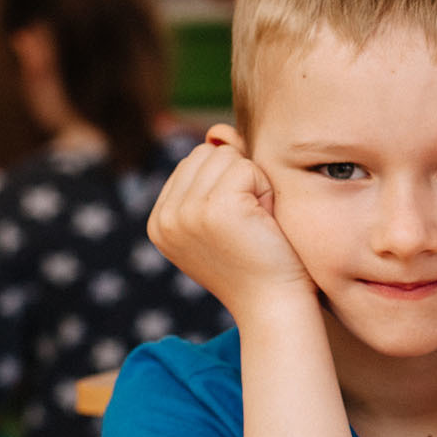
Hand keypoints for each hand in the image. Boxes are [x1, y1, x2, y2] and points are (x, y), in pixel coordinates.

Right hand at [147, 124, 313, 323]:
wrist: (276, 305)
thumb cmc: (262, 261)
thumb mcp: (231, 211)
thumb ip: (220, 167)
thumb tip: (217, 131)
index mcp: (161, 220)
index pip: (195, 163)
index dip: (230, 185)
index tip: (238, 228)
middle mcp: (164, 218)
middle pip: (208, 154)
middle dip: (241, 181)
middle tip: (252, 227)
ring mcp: (184, 213)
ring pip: (227, 157)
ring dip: (255, 185)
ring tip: (257, 225)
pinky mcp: (213, 209)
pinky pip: (246, 167)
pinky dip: (265, 190)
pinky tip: (264, 223)